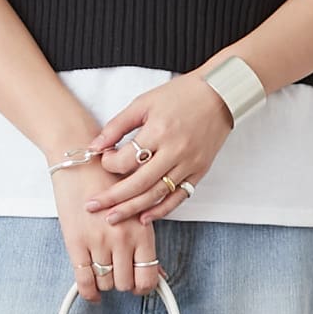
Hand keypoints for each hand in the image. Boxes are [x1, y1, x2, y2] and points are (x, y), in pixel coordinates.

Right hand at [49, 162, 166, 303]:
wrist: (80, 162)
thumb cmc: (108, 180)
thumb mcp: (135, 209)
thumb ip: (146, 242)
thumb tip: (157, 272)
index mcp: (142, 230)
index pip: (148, 275)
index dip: (145, 287)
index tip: (140, 286)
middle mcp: (122, 239)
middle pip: (125, 283)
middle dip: (123, 283)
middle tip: (120, 274)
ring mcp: (98, 242)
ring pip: (106, 283)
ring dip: (105, 282)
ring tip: (104, 272)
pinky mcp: (76, 242)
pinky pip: (83, 280)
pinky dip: (88, 292)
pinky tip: (91, 292)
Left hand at [81, 73, 234, 225]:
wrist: (220, 95)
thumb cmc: (180, 95)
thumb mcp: (144, 103)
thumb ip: (117, 125)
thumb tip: (95, 146)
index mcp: (159, 131)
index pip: (127, 160)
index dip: (110, 164)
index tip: (105, 161)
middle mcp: (175, 151)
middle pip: (138, 183)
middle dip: (112, 198)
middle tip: (93, 206)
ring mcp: (189, 164)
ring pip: (156, 194)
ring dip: (132, 209)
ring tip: (112, 218)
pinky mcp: (199, 172)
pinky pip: (178, 197)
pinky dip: (161, 210)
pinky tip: (143, 218)